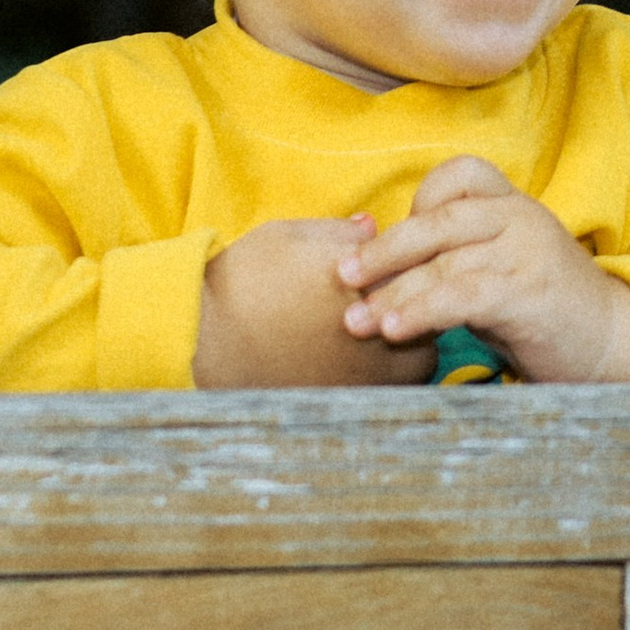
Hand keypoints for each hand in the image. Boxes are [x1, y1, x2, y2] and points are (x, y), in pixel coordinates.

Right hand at [196, 217, 437, 387]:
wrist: (200, 342)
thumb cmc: (241, 282)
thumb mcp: (287, 236)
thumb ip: (339, 231)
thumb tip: (373, 226)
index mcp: (363, 278)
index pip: (422, 269)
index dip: (418, 268)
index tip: (404, 270)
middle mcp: (371, 326)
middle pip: (429, 318)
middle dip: (423, 308)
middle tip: (398, 305)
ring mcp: (361, 371)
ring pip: (420, 361)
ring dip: (411, 348)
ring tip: (381, 339)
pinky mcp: (346, 404)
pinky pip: (392, 395)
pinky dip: (388, 382)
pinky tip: (360, 367)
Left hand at [335, 156, 629, 383]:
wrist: (613, 343)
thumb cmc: (546, 310)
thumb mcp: (504, 268)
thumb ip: (460, 258)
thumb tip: (384, 271)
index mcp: (514, 204)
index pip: (460, 175)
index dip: (421, 201)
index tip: (393, 243)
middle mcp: (520, 217)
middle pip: (439, 220)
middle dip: (384, 250)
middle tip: (342, 276)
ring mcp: (527, 252)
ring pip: (444, 264)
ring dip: (393, 294)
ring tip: (356, 321)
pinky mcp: (529, 291)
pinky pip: (463, 296)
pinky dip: (422, 312)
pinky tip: (395, 330)